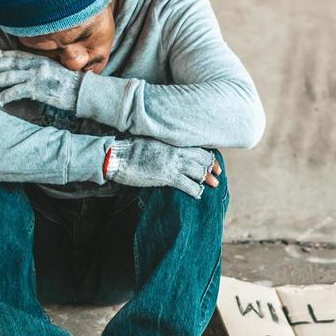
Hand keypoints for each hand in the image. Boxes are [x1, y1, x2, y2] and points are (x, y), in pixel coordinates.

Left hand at [0, 50, 81, 109]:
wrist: (85, 92)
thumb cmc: (74, 84)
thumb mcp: (58, 70)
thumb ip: (45, 68)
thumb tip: (34, 72)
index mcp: (42, 59)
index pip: (18, 53)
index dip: (3, 54)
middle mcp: (37, 65)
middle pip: (9, 62)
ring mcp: (36, 76)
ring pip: (9, 76)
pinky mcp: (37, 89)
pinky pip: (16, 91)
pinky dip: (5, 95)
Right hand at [106, 138, 220, 197]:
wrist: (119, 156)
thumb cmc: (131, 148)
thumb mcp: (152, 141)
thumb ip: (164, 145)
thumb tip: (169, 149)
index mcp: (173, 141)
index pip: (198, 147)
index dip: (208, 155)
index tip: (213, 162)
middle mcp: (177, 151)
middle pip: (203, 158)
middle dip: (212, 167)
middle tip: (217, 175)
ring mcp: (173, 164)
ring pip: (199, 171)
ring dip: (207, 179)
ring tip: (213, 185)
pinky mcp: (168, 176)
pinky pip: (188, 185)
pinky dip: (195, 190)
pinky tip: (198, 194)